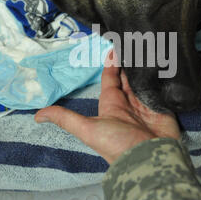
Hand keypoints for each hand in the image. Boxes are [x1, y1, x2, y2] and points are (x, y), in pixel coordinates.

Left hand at [35, 51, 180, 163]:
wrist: (148, 159)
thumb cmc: (116, 144)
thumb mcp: (87, 129)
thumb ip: (65, 119)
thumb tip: (36, 116)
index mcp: (112, 105)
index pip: (111, 78)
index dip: (112, 63)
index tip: (114, 46)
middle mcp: (129, 103)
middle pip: (129, 76)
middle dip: (129, 60)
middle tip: (132, 40)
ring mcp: (147, 104)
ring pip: (144, 79)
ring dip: (144, 65)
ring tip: (147, 45)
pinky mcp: (163, 106)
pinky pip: (161, 87)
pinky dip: (161, 76)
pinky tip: (163, 61)